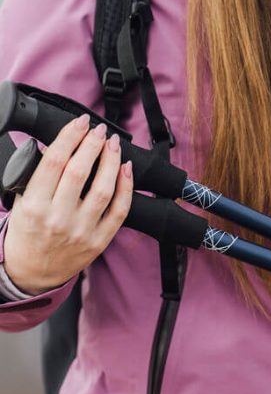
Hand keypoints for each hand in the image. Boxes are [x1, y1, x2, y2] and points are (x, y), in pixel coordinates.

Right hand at [3, 114, 132, 294]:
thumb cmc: (28, 232)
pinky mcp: (100, 240)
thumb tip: (61, 145)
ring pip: (103, 190)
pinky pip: (119, 211)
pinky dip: (126, 188)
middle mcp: (59, 218)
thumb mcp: (21, 203)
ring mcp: (82, 231)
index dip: (70, 136)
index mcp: (35, 206)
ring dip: (111, 162)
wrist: (34, 270)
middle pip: (80, 172)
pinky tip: (126, 169)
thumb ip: (36, 177)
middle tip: (98, 130)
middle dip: (92, 144)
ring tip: (113, 144)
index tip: (80, 122)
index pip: (54, 162)